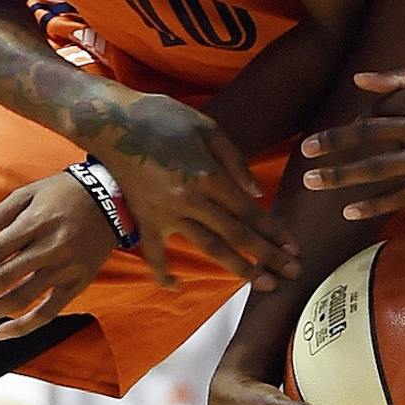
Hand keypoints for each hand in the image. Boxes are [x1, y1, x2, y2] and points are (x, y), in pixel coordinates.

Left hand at [0, 171, 113, 336]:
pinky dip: (25, 326)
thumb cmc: (63, 192)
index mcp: (34, 224)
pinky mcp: (78, 283)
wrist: (113, 198)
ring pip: (20, 299)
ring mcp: (65, 269)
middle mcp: (49, 249)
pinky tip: (0, 333)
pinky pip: (50, 311)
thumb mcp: (28, 194)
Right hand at [99, 94, 298, 287]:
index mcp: (208, 176)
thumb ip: (235, 161)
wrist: (110, 122)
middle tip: (293, 274)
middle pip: (238, 235)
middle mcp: (191, 201)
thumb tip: (257, 195)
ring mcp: (167, 214)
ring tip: (264, 285)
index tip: (294, 248)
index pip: (250, 212)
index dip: (274, 232)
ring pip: (210, 248)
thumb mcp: (207, 128)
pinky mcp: (145, 219)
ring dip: (239, 269)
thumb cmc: (161, 117)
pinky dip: (163, 273)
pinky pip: (155, 254)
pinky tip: (176, 287)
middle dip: (269, 256)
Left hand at [297, 68, 404, 217]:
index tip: (344, 134)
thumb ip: (399, 77)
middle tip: (304, 154)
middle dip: (333, 145)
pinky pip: (402, 196)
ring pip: (379, 169)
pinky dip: (374, 204)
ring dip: (342, 176)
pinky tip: (348, 211)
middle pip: (368, 137)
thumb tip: (357, 81)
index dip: (357, 121)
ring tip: (312, 182)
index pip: (377, 109)